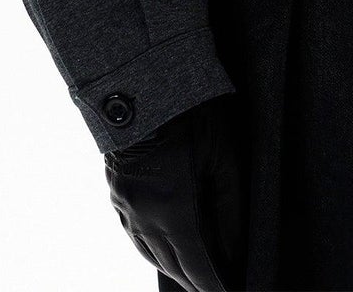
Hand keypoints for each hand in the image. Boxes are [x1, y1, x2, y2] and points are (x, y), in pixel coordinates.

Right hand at [103, 92, 246, 289]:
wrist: (142, 81)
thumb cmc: (189, 111)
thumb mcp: (222, 153)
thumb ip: (231, 204)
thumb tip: (236, 246)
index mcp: (172, 209)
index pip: (197, 265)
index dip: (214, 285)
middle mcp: (143, 216)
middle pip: (173, 265)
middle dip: (196, 280)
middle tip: (219, 284)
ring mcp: (124, 206)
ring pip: (150, 253)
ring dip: (174, 267)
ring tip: (196, 273)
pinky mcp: (116, 193)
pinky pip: (135, 234)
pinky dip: (153, 247)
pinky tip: (166, 246)